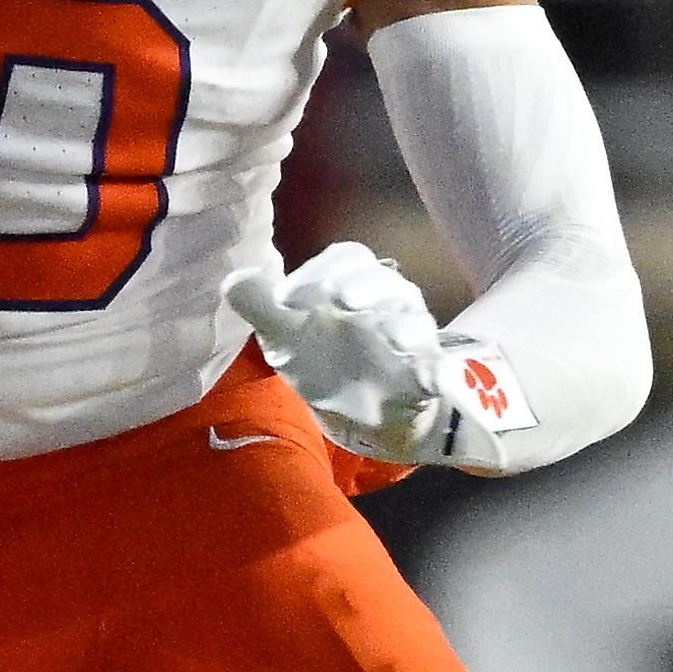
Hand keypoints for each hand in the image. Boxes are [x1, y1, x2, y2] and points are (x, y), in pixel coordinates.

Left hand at [221, 241, 478, 468]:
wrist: (358, 411)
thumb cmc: (323, 358)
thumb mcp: (285, 335)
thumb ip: (261, 307)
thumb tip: (233, 280)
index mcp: (350, 284)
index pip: (344, 260)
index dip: (317, 272)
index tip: (287, 300)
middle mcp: (385, 302)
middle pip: (384, 281)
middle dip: (364, 287)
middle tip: (340, 299)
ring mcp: (408, 338)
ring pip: (414, 321)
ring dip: (404, 326)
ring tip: (394, 337)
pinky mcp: (425, 375)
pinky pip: (437, 369)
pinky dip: (439, 373)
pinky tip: (434, 378)